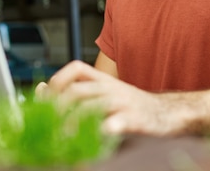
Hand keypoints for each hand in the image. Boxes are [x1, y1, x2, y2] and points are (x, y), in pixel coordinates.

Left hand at [36, 60, 182, 135]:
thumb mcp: (104, 93)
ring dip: (73, 123)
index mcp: (104, 79)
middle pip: (78, 90)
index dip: (58, 80)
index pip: (76, 69)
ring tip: (63, 137)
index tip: (46, 97)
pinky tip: (90, 140)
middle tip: (49, 125)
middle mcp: (112, 87)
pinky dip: (100, 132)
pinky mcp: (134, 120)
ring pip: (92, 107)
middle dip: (59, 107)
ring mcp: (123, 103)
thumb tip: (41, 90)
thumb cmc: (130, 106)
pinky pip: (114, 124)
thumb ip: (77, 90)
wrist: (168, 113)